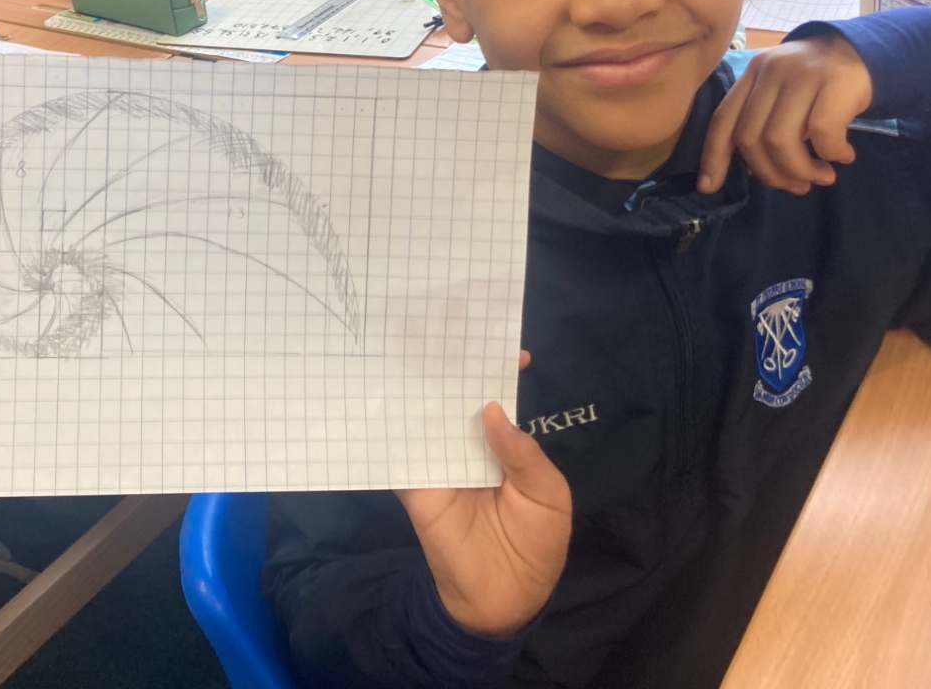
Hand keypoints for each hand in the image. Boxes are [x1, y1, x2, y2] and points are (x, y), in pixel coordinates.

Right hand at [397, 355, 571, 638]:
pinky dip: (389, 430)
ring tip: (409, 350)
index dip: (501, 373)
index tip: (508, 346)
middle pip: (458, 401)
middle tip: (443, 331)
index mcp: (504, 446)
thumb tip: (490, 408)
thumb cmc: (537, 546)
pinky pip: (399, 454)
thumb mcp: (547, 496)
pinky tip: (382, 400)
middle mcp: (469, 446)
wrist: (504, 600)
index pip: (499, 401)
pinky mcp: (415, 485)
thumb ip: (522, 453)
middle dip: (453, 370)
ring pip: (427, 418)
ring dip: (418, 390)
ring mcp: (440, 463)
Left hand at [699, 33, 872, 194]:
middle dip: (771, 174)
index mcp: (751, 74)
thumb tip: (754, 172)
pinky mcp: (835, 82)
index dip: (714, 157)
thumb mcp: (782, 95)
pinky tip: (843, 156)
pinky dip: (831, 153)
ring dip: (801, 170)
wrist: (864, 50)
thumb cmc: (817, 84)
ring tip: (822, 176)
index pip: (723, 120)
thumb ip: (763, 122)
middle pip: (751, 137)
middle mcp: (770, 71)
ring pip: (781, 140)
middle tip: (797, 186)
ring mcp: (802, 74)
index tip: (711, 187)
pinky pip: (822, 132)